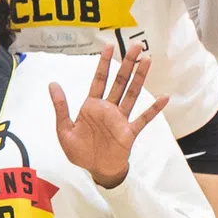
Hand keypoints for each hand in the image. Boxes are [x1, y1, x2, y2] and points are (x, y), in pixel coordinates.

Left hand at [51, 43, 167, 188]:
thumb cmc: (80, 151)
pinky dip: (154, 109)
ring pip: (132, 94)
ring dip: (140, 78)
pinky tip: (164, 98)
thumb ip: (60, 107)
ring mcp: (120, 119)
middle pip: (119, 81)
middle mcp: (108, 109)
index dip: (104, 63)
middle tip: (136, 46)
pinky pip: (144, 118)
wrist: (95, 170)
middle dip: (128, 63)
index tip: (108, 47)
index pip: (99, 80)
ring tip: (148, 60)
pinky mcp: (129, 132)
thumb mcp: (64, 129)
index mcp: (91, 106)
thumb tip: (53, 84)